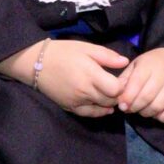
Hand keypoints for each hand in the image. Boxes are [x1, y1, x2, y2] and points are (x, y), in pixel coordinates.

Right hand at [2, 39, 128, 116]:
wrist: (37, 63)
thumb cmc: (63, 52)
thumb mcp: (86, 48)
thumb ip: (107, 56)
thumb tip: (125, 63)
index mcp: (91, 75)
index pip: (116, 89)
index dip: (123, 85)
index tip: (122, 78)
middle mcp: (85, 91)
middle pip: (111, 100)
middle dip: (118, 94)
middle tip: (118, 87)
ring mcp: (77, 101)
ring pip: (102, 107)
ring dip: (109, 102)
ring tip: (112, 95)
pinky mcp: (70, 107)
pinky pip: (89, 114)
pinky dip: (99, 112)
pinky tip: (105, 108)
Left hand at [115, 47, 163, 122]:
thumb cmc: (151, 64)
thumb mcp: (136, 65)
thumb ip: (124, 79)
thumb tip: (115, 96)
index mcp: (148, 66)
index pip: (136, 83)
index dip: (127, 97)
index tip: (122, 105)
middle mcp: (163, 75)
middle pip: (146, 97)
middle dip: (134, 107)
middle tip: (129, 109)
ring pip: (158, 106)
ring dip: (146, 113)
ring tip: (141, 110)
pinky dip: (162, 117)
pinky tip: (156, 113)